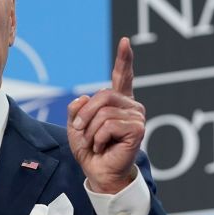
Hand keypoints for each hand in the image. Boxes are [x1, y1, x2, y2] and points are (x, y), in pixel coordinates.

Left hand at [67, 37, 145, 193]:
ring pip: (104, 112)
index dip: (124, 59)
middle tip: (81, 132)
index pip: (122, 76)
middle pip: (102, 95)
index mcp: (117, 102)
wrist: (98, 172)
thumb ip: (77, 108)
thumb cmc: (90, 150)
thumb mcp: (76, 125)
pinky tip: (103, 147)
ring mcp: (136, 116)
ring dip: (91, 131)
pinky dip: (99, 138)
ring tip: (95, 143)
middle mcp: (130, 106)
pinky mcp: (137, 129)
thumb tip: (84, 98)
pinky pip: (109, 125)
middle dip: (85, 115)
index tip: (125, 41)